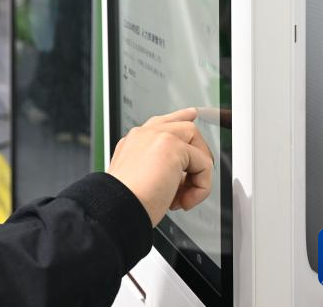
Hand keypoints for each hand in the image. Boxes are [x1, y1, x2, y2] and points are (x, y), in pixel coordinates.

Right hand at [107, 107, 213, 225]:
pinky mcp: (171, 146)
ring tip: (185, 196)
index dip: (180, 117)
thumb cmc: (126, 202)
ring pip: (196, 139)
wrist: (117, 207)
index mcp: (134, 142)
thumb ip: (158, 169)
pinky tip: (184, 200)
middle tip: (195, 182)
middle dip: (199, 151)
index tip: (192, 114)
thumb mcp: (140, 181)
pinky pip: (204, 163)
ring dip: (198, 173)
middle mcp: (143, 134)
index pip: (161, 123)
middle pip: (185, 126)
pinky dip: (201, 186)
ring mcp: (156, 136)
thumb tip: (181, 176)